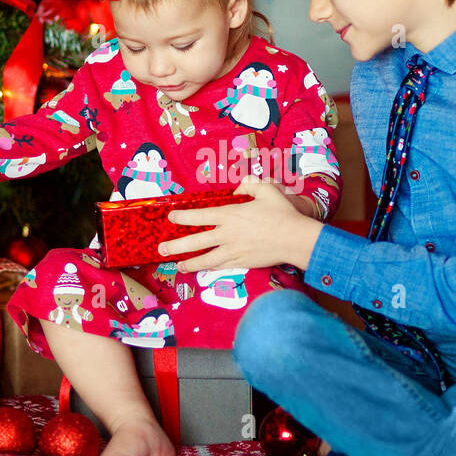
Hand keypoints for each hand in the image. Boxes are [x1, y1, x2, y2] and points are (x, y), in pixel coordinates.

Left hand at [160, 176, 323, 272]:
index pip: (199, 216)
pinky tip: (203, 269)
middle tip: (161, 249)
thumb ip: (248, 185)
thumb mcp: (266, 189)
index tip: (171, 217)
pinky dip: (210, 268)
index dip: (182, 217)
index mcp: (230, 215)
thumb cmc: (281, 212)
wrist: (294, 238)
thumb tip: (238, 190)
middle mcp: (227, 235)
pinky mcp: (242, 263)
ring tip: (178, 265)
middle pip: (195, 242)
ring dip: (189, 263)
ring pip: (206, 259)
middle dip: (175, 245)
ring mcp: (233, 251)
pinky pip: (221, 267)